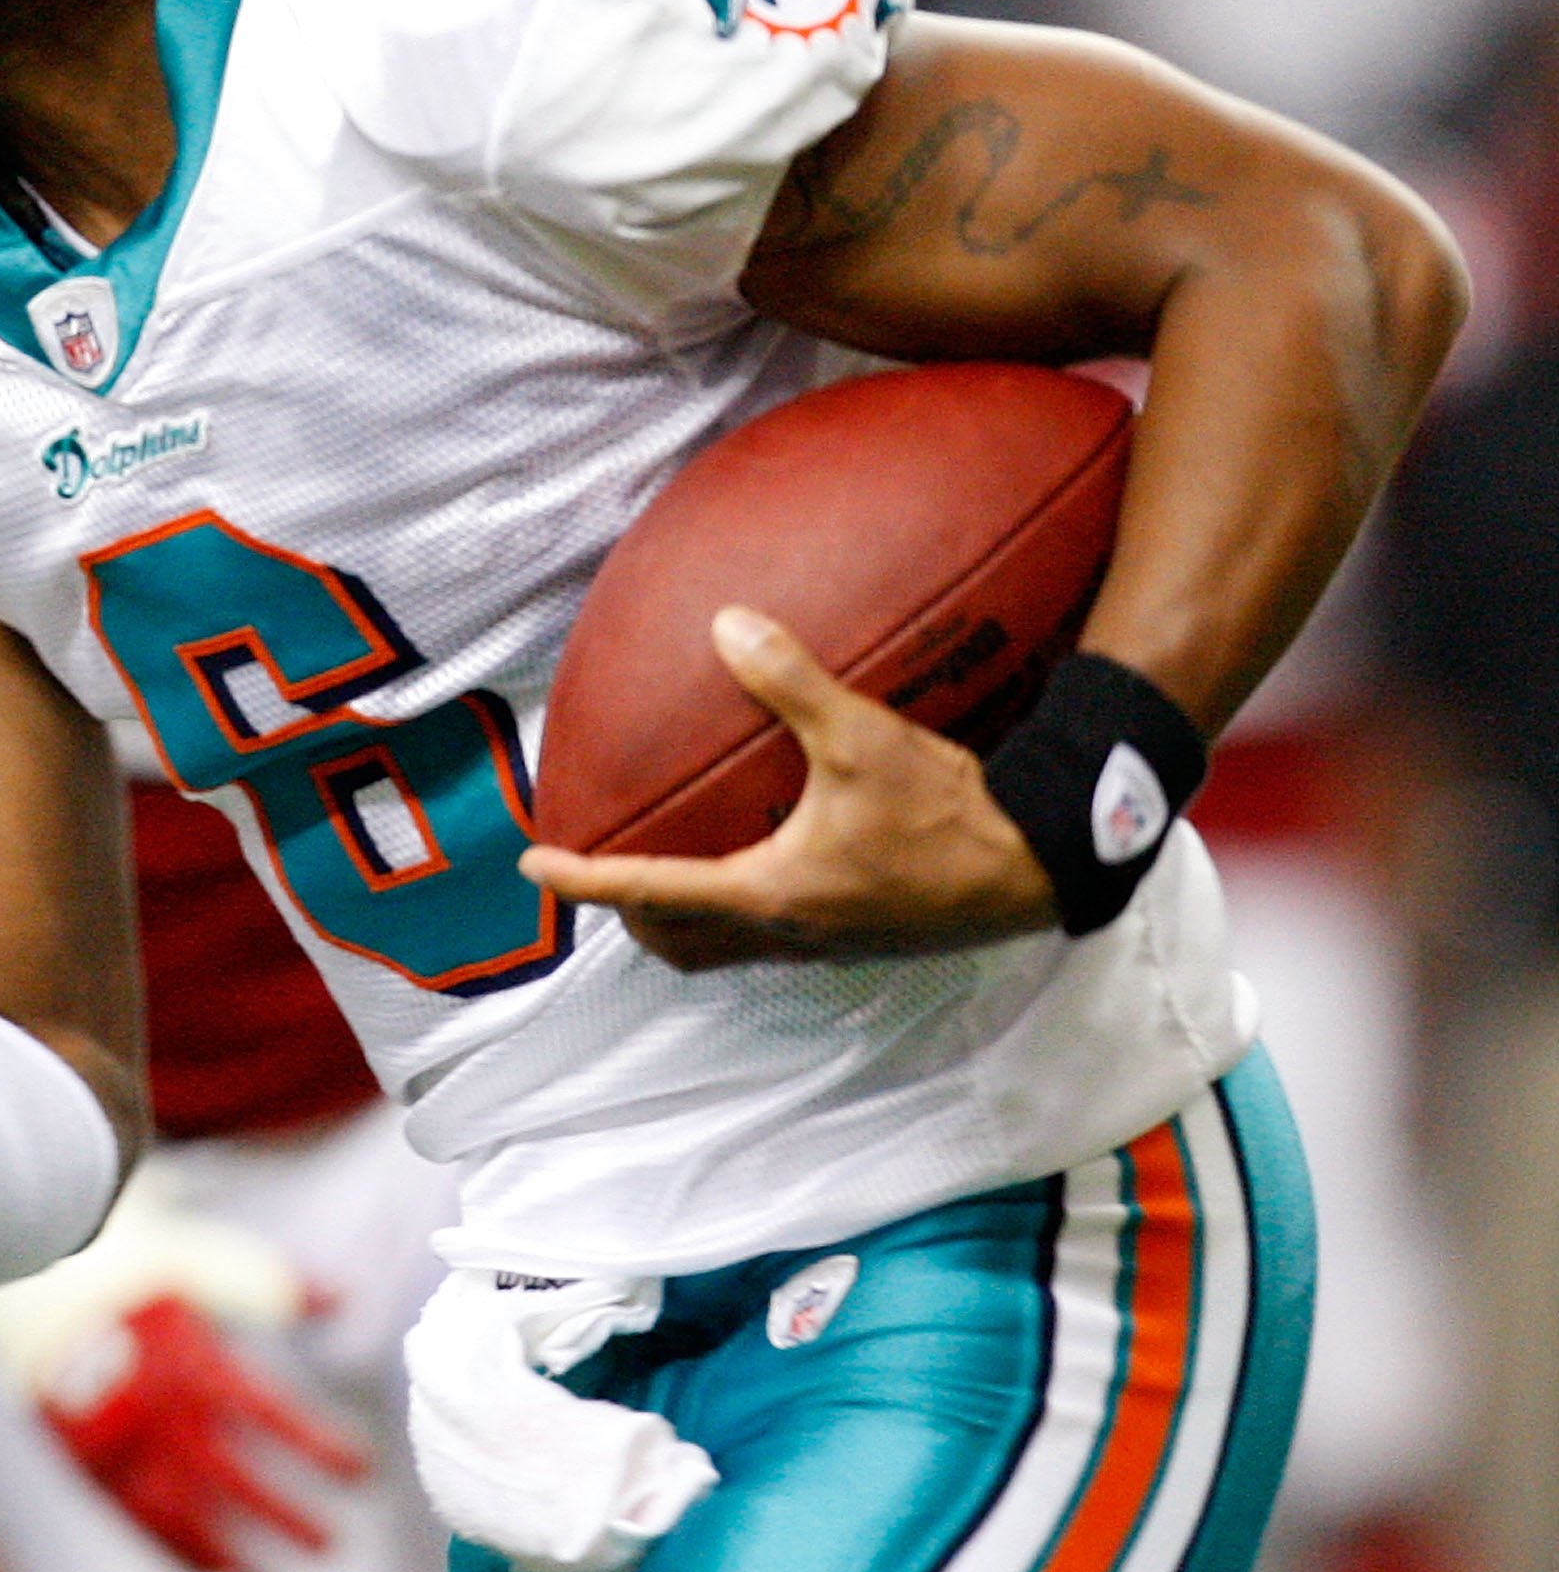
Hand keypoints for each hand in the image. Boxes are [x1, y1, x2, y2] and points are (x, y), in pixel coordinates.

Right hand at [40, 1293, 372, 1571]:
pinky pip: (142, 1530)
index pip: (274, 1420)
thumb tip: (348, 1295)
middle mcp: (160, 1417)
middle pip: (236, 1484)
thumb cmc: (127, 1273)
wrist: (29, 1292)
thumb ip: (273, 1288)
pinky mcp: (89, 1473)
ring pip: (188, 1523)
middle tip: (336, 1547)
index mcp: (193, 1363)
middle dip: (287, 1520)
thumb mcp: (200, 1266)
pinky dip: (181, 1557)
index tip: (363, 1472)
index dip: (322, 1449)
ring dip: (236, 1560)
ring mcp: (122, 1452)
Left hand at [521, 604, 1056, 967]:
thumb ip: (790, 680)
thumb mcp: (862, 736)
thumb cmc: (948, 811)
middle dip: (630, 916)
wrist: (1036, 864)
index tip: (535, 866)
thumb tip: (728, 623)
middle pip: (678, 941)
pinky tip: (765, 854)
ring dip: (684, 920)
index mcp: (769, 892)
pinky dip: (742, 908)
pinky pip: (775, 934)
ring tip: (665, 872)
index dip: (584, 880)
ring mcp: (825, 942)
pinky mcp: (860, 936)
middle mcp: (788, 930)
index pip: (648, 889)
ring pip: (727, 947)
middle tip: (599, 873)